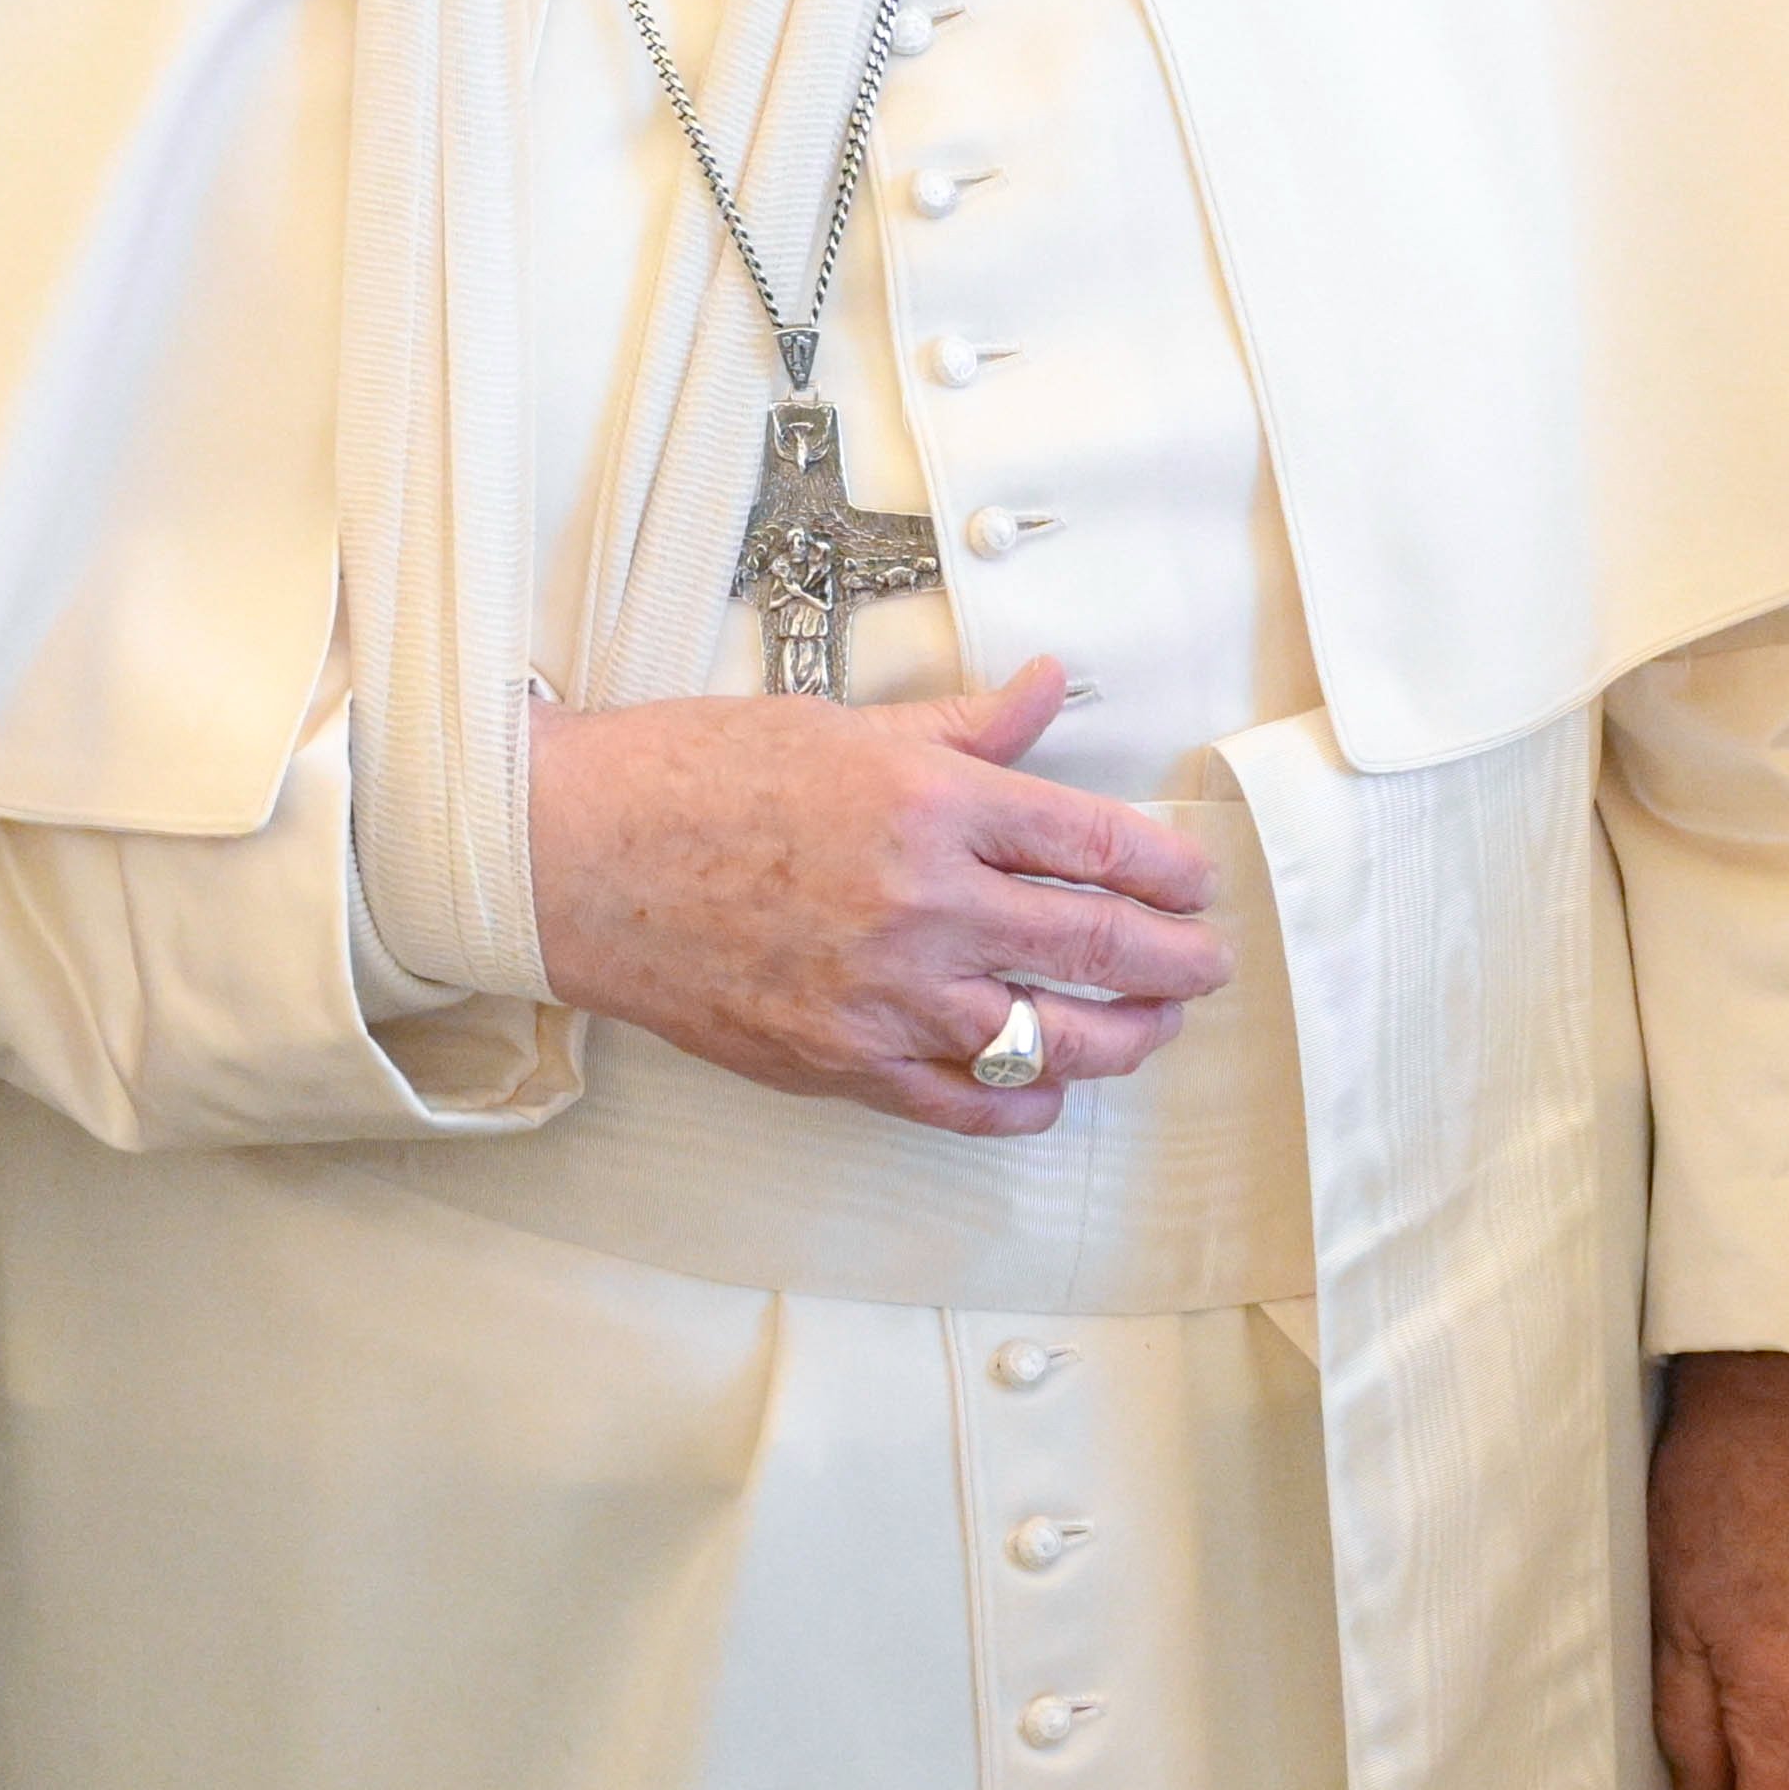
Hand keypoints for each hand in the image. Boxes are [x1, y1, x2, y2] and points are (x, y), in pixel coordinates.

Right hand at [524, 659, 1226, 1139]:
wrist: (579, 857)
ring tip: (1153, 1029)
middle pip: (1096, 946)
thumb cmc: (696, 775)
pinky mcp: (838, 1062)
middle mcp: (925, 903)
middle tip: (1209, 964)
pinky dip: (1021, 1102)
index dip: (1169, 874)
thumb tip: (1046, 687)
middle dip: (1176, 962)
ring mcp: (884, 994)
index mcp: (934, 803)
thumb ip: (964, 727)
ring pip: (1047, 1037)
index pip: (1098, 847)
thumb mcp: (844, 726)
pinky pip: (960, 1100)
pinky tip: (1049, 1091)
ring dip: (1122, 1038)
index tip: (1196, 885)